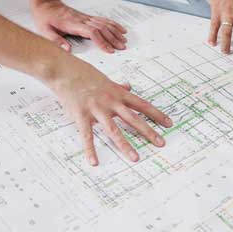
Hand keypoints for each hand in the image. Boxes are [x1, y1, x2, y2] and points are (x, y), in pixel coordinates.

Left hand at [32, 0, 127, 53]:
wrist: (46, 5)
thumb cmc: (46, 18)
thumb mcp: (45, 31)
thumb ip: (56, 41)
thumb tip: (67, 50)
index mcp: (73, 24)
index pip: (92, 32)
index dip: (102, 41)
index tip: (109, 50)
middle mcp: (83, 20)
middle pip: (102, 28)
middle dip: (113, 39)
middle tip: (121, 48)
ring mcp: (87, 18)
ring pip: (105, 24)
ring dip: (115, 32)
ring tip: (124, 41)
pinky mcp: (88, 17)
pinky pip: (103, 20)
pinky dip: (113, 24)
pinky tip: (120, 29)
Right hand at [45, 56, 172, 165]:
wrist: (63, 69)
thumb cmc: (84, 73)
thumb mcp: (106, 79)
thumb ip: (118, 86)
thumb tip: (129, 86)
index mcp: (118, 93)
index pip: (142, 105)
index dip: (156, 114)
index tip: (168, 123)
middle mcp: (111, 102)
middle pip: (134, 119)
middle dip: (148, 132)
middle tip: (161, 143)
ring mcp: (97, 109)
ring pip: (114, 130)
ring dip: (125, 145)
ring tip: (135, 158)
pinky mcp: (81, 115)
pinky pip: (87, 135)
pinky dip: (90, 149)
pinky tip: (94, 162)